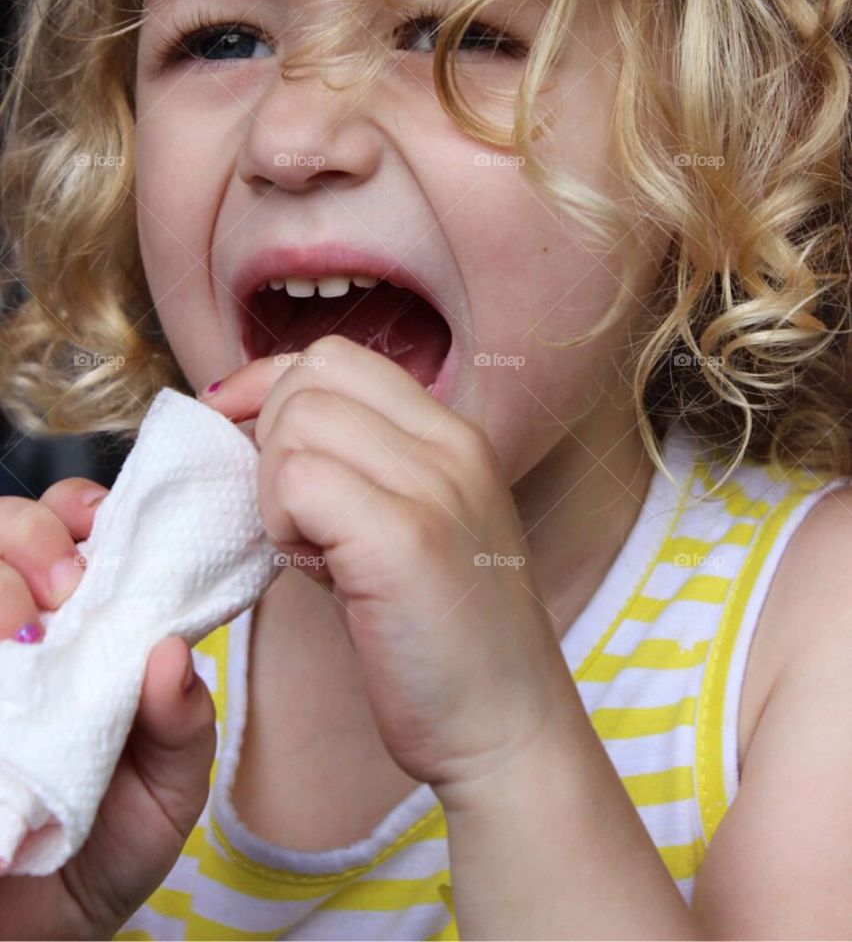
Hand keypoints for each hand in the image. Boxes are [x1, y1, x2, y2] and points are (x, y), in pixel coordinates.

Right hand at [0, 479, 215, 938]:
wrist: (36, 941)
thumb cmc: (105, 848)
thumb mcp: (168, 790)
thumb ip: (182, 725)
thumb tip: (172, 655)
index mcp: (84, 628)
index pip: (70, 527)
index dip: (82, 511)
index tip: (105, 533)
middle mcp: (17, 631)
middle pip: (3, 526)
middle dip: (33, 536)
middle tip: (67, 593)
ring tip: (21, 637)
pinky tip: (2, 664)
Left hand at [199, 334, 571, 802]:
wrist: (505, 730)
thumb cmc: (441, 638)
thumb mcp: (410, 523)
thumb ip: (356, 467)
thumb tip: (258, 424)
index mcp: (453, 434)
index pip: (337, 357)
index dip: (272, 387)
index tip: (241, 433)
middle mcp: (451, 445)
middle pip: (311, 377)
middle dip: (272, 439)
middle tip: (295, 517)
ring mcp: (434, 486)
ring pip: (298, 423)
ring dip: (276, 487)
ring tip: (313, 549)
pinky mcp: (406, 539)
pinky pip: (298, 482)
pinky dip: (283, 523)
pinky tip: (316, 570)